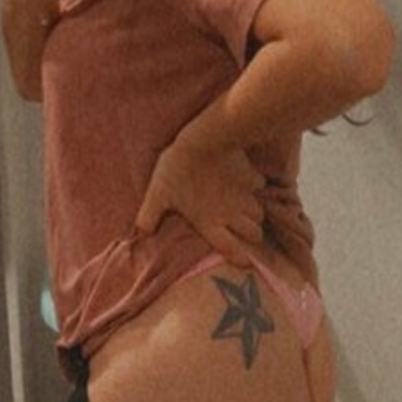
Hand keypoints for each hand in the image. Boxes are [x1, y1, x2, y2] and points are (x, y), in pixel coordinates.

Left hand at [134, 136, 265, 264]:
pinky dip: (255, 187)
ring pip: (260, 214)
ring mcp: (245, 196)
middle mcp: (232, 214)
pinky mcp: (252, 176)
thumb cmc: (177, 168)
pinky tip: (245, 181)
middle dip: (251, 234)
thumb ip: (149, 216)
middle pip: (254, 233)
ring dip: (254, 214)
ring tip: (243, 208)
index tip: (245, 262)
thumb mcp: (158, 194)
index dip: (240, 259)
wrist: (205, 138)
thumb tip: (141, 233)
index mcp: (210, 223)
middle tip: (242, 228)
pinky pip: (260, 187)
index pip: (232, 250)